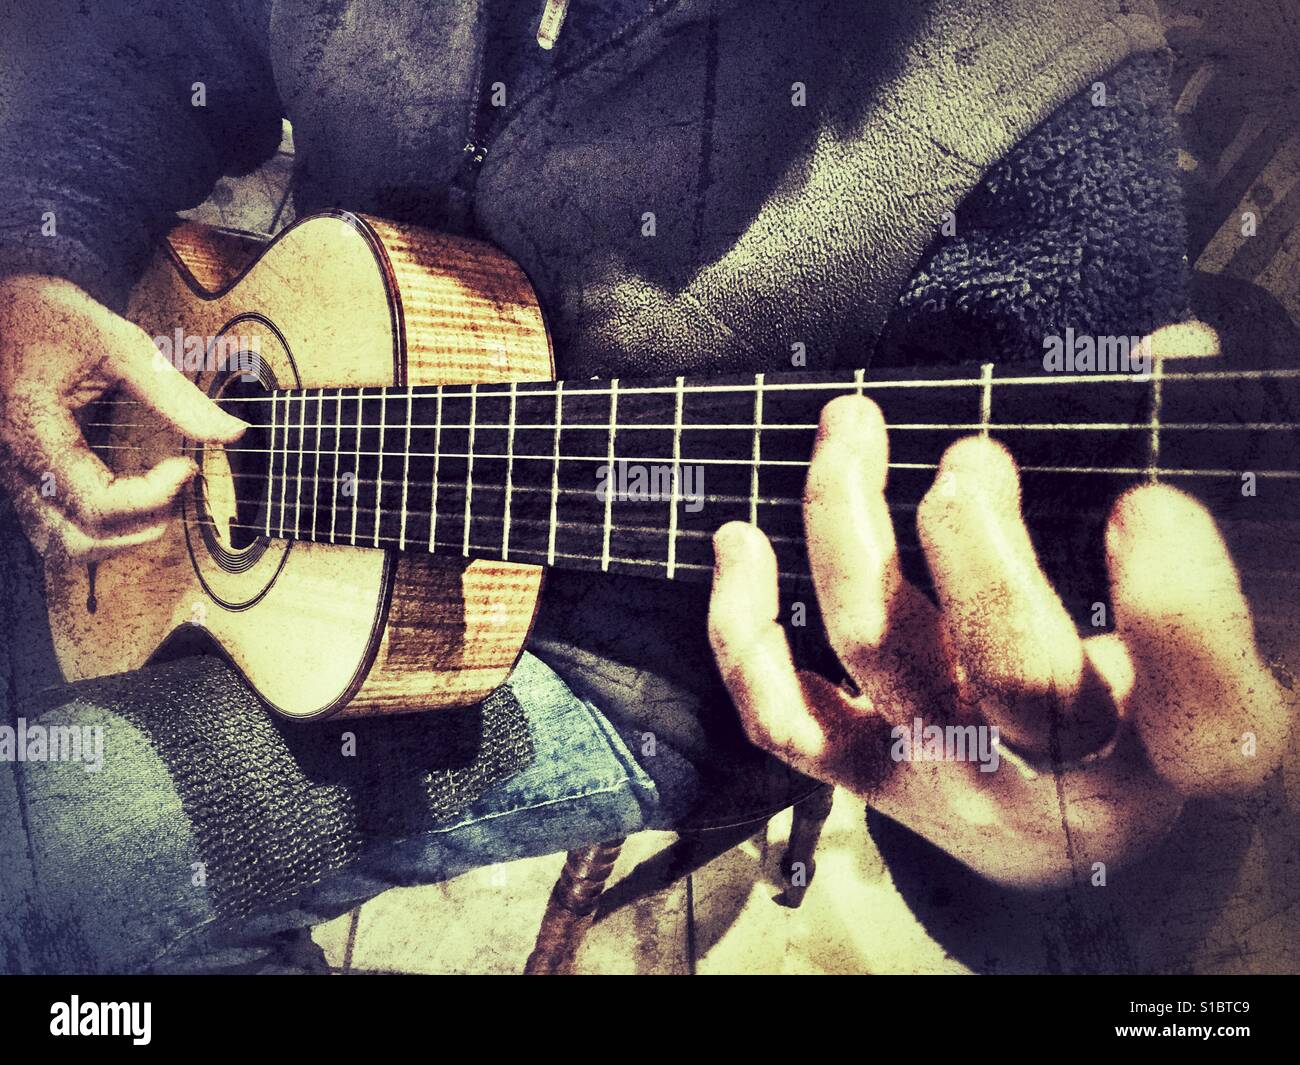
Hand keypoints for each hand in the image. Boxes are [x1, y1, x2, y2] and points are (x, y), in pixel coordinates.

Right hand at [0, 275, 246, 560]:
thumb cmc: (48, 315)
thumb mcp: (120, 344)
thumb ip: (177, 396)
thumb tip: (234, 432)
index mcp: (35, 434)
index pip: (99, 505)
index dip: (155, 497)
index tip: (188, 465)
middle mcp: (17, 467)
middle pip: (80, 543)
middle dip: (142, 526)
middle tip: (176, 482)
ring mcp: (16, 476)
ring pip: (64, 544)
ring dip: (121, 534)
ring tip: (158, 491)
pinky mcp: (24, 475)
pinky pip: (57, 525)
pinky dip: (101, 524)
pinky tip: (133, 489)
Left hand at [709, 395, 1293, 886]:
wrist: (1084, 831)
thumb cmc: (1157, 704)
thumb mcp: (1229, 620)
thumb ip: (1203, 495)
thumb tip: (1169, 345)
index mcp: (1183, 747)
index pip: (1205, 707)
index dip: (1181, 608)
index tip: (1145, 501)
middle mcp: (1062, 776)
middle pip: (1016, 674)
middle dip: (980, 546)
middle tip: (971, 455)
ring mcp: (949, 775)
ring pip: (877, 650)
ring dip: (848, 523)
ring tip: (850, 428)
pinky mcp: (869, 778)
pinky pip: (782, 718)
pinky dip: (744, 632)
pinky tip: (741, 542)